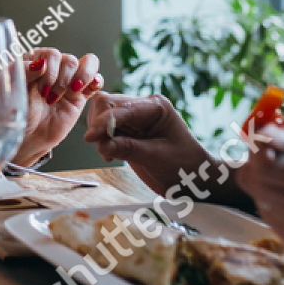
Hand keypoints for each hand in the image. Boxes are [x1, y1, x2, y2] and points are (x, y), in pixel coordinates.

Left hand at [15, 49, 102, 166]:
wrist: (26, 136)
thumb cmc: (14, 111)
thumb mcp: (8, 88)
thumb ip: (21, 70)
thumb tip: (41, 64)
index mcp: (34, 60)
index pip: (51, 54)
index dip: (49, 71)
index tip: (41, 90)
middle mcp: (53, 67)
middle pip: (69, 60)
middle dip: (61, 80)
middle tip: (49, 97)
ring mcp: (68, 80)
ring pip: (87, 63)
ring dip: (79, 79)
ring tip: (70, 93)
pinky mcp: (80, 94)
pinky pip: (96, 79)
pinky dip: (96, 80)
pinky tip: (89, 87)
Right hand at [83, 92, 212, 196]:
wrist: (193, 179)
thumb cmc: (184, 167)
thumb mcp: (157, 158)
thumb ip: (128, 149)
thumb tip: (101, 144)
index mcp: (155, 107)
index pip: (121, 109)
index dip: (103, 123)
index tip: (90, 138)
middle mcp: (142, 107)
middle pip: (107, 105)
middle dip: (100, 126)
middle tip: (104, 150)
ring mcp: (133, 118)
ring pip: (102, 115)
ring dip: (100, 133)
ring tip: (110, 154)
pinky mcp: (126, 130)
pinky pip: (104, 128)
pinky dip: (102, 140)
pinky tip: (111, 154)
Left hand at [235, 122, 283, 246]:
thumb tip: (269, 134)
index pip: (266, 164)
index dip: (259, 147)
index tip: (267, 136)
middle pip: (255, 180)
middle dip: (257, 160)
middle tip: (275, 151)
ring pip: (256, 194)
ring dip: (262, 178)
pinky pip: (264, 210)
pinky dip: (270, 196)